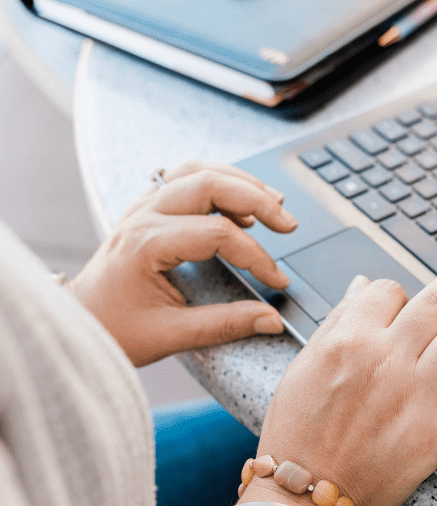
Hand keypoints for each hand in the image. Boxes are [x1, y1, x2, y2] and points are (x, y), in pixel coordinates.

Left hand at [71, 161, 296, 365]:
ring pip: (197, 170)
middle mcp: (143, 216)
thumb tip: (271, 320)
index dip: (256, 257)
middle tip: (288, 225)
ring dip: (239, 182)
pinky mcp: (147, 209)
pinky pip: (185, 178)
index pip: (217, 233)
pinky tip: (240, 205)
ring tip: (273, 202)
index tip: (277, 281)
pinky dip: (218, 182)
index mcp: (146, 244)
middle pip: (209, 183)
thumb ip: (225, 325)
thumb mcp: (171, 334)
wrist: (79, 322)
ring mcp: (142, 207)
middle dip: (256, 200)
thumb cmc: (115, 329)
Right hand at [240, 274, 436, 505]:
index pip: (389, 291)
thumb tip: (363, 287)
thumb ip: (336, 322)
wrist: (306, 499)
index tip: (401, 307)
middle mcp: (387, 360)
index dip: (398, 295)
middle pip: (435, 301)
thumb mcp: (301, 368)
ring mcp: (417, 394)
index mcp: (348, 340)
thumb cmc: (297, 437)